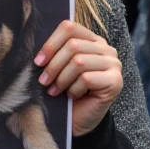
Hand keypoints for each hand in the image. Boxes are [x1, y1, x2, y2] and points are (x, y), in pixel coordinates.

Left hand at [34, 20, 122, 135]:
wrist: (79, 120)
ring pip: (79, 61)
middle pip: (73, 45)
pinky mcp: (115, 81)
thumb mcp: (59, 67)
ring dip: (62, 78)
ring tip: (54, 90)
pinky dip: (73, 89)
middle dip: (53, 65)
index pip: (69, 27)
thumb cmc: (66, 90)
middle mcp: (106, 49)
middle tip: (44, 81)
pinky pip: (86, 78)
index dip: (51, 43)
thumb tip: (34, 40)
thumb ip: (55, 51)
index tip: (38, 61)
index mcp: (92, 40)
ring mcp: (114, 64)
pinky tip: (72, 96)